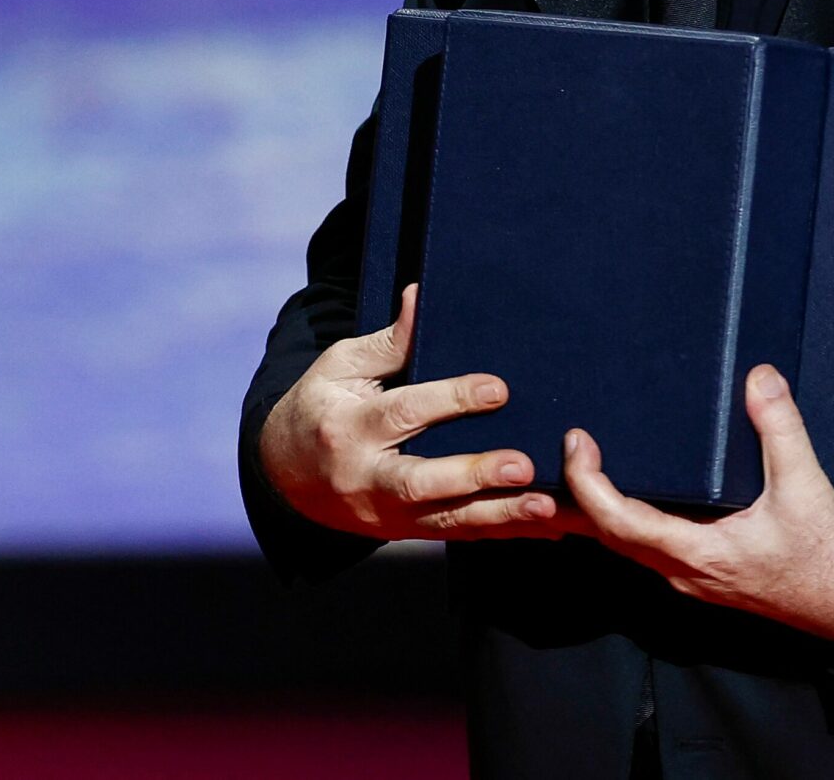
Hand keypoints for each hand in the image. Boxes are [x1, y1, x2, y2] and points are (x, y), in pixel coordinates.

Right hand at [259, 284, 572, 540]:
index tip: (497, 389)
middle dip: (474, 475)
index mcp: (349, 426)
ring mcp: (386, 514)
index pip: (402, 413)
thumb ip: (388, 341)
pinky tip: (545, 527)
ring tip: (547, 507)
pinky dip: (502, 532)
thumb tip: (420, 296)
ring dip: (500, 516)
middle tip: (522, 465)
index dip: (450, 399)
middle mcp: (366, 477)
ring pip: (446, 521)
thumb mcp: (342, 366)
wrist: (286, 473)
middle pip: (420, 482)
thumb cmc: (322, 405)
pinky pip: (458, 536)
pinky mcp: (406, 533)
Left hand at [560, 364, 833, 641]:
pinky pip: (645, 548)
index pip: (619, 522)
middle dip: (578, 494)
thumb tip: (759, 378)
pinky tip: (623, 496)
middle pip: (608, 537)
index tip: (577, 443)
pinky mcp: (701, 574)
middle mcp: (683, 572)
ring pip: (624, 546)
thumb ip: (781, 429)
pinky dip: (622, 520)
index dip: (588, 483)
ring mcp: (690, 577)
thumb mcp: (805, 486)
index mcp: (697, 554)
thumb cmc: (827, 557)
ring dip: (597, 511)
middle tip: (569, 446)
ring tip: (581, 467)